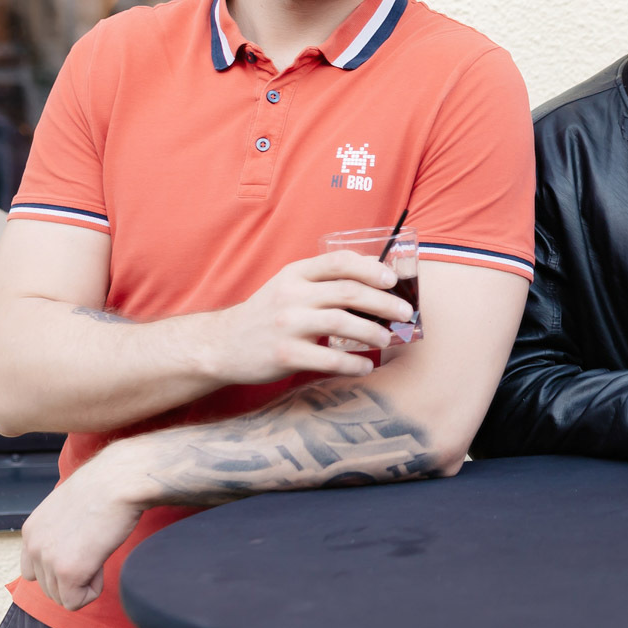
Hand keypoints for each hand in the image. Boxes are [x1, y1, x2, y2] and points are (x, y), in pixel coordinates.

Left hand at [18, 443, 150, 610]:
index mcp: (31, 530)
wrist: (119, 481)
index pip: (32, 572)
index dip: (59, 569)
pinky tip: (101, 564)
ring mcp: (48, 560)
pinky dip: (93, 590)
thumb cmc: (105, 487)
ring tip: (99, 553)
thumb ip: (59, 531)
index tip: (81, 552)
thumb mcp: (69, 507)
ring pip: (62, 597)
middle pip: (48, 588)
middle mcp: (33, 546)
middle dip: (74, 578)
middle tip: (95, 550)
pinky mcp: (68, 572)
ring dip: (84, 583)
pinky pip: (76, 602)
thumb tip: (72, 548)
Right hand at [199, 251, 412, 382]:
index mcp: (295, 273)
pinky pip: (328, 358)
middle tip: (405, 314)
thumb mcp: (289, 287)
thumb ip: (324, 281)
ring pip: (342, 322)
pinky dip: (353, 363)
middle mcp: (291, 294)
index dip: (371, 267)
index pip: (338, 261)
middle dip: (383, 302)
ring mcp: (287, 325)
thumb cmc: (268, 314)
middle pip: (348, 291)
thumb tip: (377, 277)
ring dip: (373, 332)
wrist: (222, 345)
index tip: (393, 279)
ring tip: (388, 339)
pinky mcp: (284, 354)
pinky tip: (366, 366)